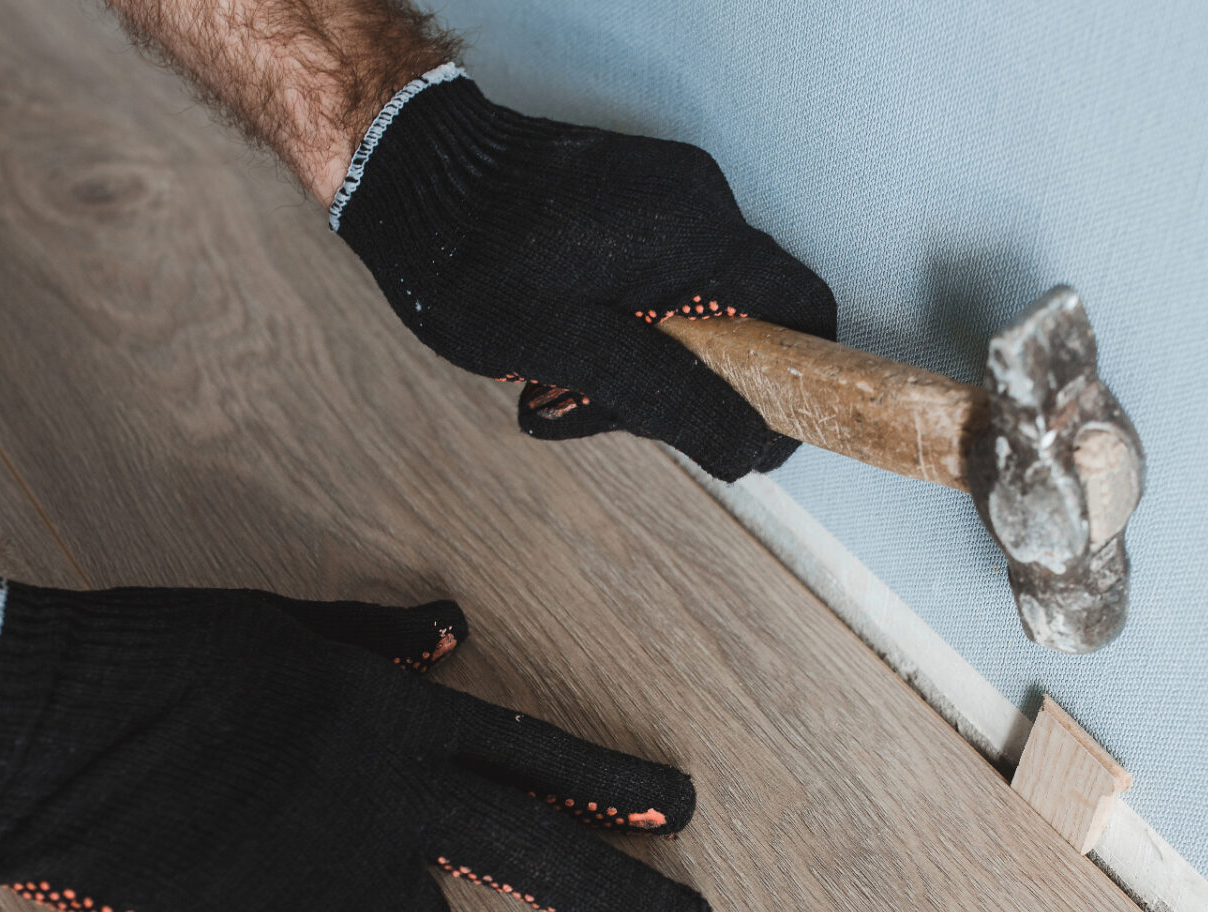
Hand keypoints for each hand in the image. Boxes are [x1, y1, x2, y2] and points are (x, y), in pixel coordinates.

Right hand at [0, 581, 711, 911]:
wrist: (37, 724)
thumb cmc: (160, 655)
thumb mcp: (286, 624)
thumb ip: (380, 642)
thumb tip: (448, 632)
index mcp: (400, 719)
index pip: (537, 753)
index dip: (614, 782)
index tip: (680, 810)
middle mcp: (391, 806)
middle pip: (539, 859)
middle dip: (626, 900)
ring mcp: (335, 884)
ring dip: (387, 903)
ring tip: (310, 857)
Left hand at [331, 66, 837, 480]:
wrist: (403, 168)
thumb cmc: (468, 256)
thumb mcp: (566, 348)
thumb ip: (666, 397)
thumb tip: (747, 447)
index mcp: (697, 234)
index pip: (804, 313)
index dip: (795, 389)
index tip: (754, 439)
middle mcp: (699, 202)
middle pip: (745, 321)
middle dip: (686, 387)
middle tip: (605, 413)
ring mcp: (667, 194)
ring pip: (696, 309)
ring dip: (643, 363)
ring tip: (560, 381)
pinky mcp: (636, 197)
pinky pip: (661, 279)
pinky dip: (625, 326)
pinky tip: (564, 345)